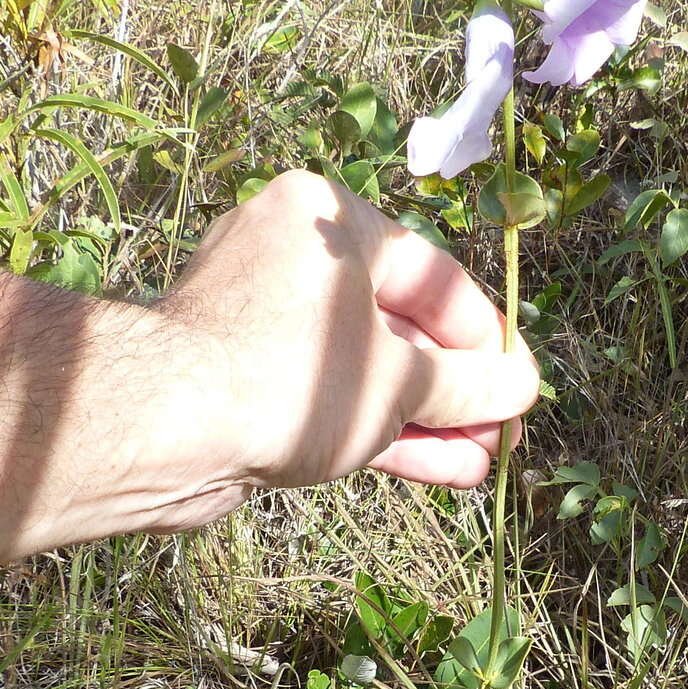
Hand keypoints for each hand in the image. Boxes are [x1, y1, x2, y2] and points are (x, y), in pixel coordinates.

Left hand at [159, 170, 538, 494]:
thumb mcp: (400, 379)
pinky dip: (381, 429)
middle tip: (503, 435)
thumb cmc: (290, 377)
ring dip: (427, 420)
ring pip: (367, 371)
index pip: (434, 277)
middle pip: (402, 327)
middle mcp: (294, 257)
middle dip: (458, 391)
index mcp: (330, 218)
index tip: (523, 388)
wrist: (164, 428)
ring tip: (481, 464)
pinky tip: (441, 470)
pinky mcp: (248, 377)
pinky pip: (331, 396)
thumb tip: (520, 388)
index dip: (489, 340)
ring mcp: (266, 320)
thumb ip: (467, 384)